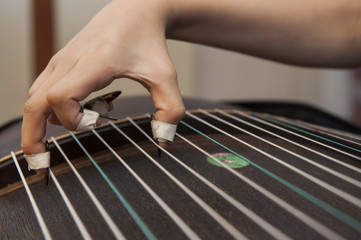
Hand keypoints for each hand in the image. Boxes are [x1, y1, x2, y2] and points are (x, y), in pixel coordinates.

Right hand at [21, 0, 184, 170]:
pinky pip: (43, 89)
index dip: (73, 120)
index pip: (60, 97)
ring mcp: (61, 61)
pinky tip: (81, 109)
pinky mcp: (61, 62)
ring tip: (83, 122)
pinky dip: (51, 108)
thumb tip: (164, 138)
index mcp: (93, 63)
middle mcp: (69, 62)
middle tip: (42, 160)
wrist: (135, 12)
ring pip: (35, 97)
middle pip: (35, 103)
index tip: (97, 122)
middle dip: (33, 136)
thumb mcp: (166, 75)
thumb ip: (170, 108)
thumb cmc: (148, 42)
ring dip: (47, 121)